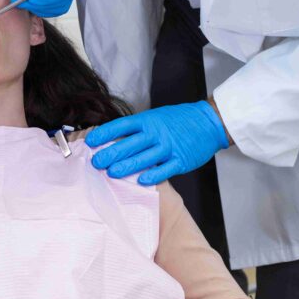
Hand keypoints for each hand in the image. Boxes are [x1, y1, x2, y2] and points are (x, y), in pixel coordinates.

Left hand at [86, 101, 229, 184]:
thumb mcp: (155, 117)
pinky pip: (164, 170)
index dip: (104, 133)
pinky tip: (140, 181)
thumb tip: (112, 139)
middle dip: (110, 154)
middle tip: (95, 162)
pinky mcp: (181, 160)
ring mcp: (169, 147)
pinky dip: (152, 176)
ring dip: (126, 167)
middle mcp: (156, 133)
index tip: (90, 141)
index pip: (121, 126)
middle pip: (129, 144)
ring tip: (111, 173)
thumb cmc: (177, 120)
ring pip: (144, 159)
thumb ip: (137, 128)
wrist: (208, 122)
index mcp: (148, 120)